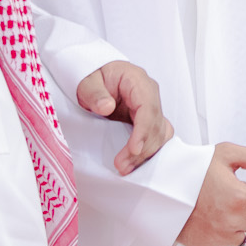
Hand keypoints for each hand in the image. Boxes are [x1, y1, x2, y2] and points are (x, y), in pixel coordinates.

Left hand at [76, 60, 173, 174]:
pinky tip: (133, 162)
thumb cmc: (93, 77)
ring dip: (145, 153)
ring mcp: (150, 108)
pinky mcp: (147, 120)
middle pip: (155, 124)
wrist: (95, 79)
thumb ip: (95, 93)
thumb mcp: (87, 82)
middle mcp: (149, 94)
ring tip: (124, 167)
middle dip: (142, 148)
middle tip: (122, 165)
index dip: (144, 130)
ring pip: (158, 134)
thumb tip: (107, 106)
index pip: (148, 107)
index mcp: (137, 80)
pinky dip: (146, 151)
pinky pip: (155, 137)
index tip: (134, 149)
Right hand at [175, 143, 245, 245]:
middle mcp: (232, 222)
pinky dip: (224, 237)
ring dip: (237, 224)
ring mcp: (220, 238)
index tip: (244, 189)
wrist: (162, 189)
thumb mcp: (227, 155)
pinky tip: (211, 223)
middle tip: (228, 197)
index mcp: (240, 198)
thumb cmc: (194, 170)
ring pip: (245, 234)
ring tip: (218, 209)